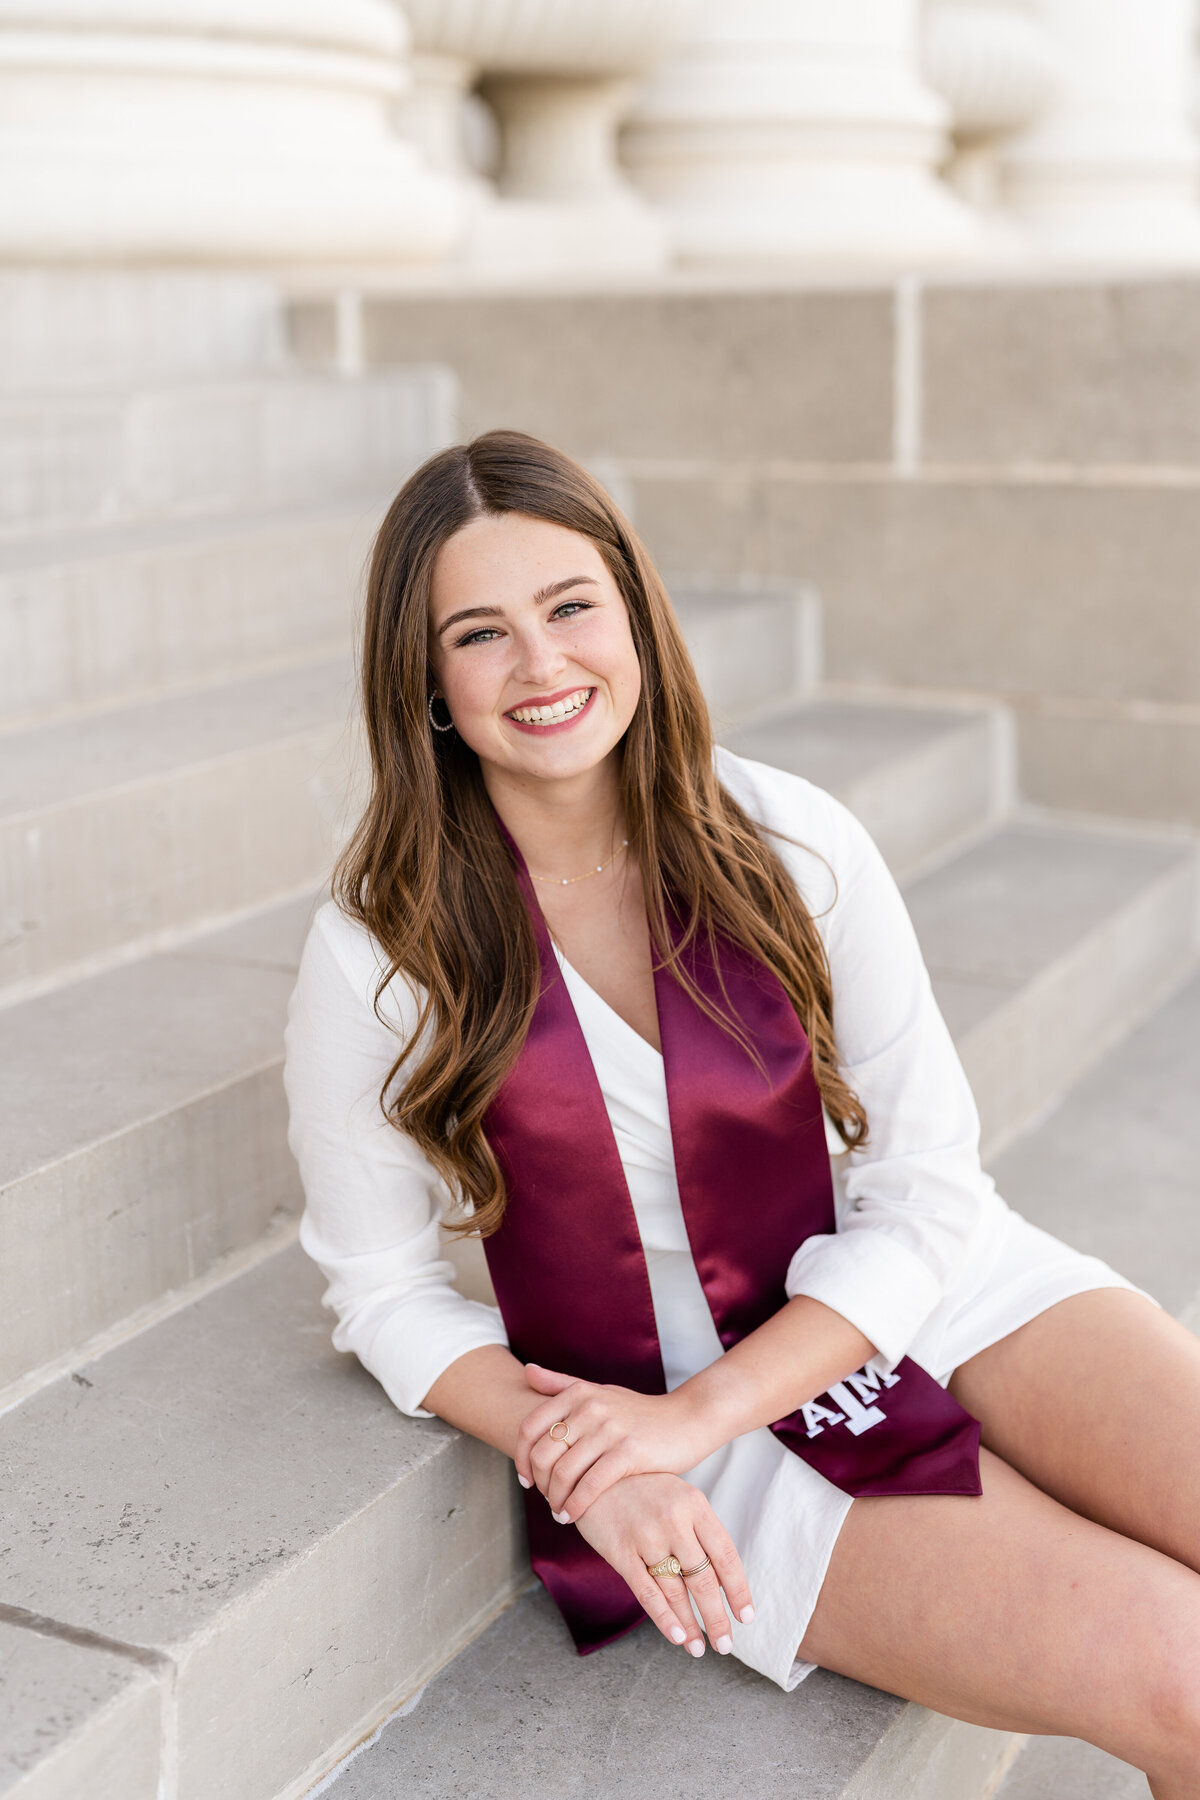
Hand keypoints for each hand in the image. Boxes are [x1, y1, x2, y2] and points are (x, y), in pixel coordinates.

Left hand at [515, 1364, 713, 1521]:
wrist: (688, 1418)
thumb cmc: (639, 1411)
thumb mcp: (600, 1392)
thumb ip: (561, 1384)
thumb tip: (526, 1370)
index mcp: (578, 1393)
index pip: (530, 1427)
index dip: (521, 1458)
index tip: (526, 1479)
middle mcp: (590, 1407)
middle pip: (543, 1453)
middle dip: (539, 1484)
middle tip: (546, 1499)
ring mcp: (610, 1428)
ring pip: (564, 1472)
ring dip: (555, 1500)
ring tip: (559, 1513)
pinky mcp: (629, 1452)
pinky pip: (590, 1485)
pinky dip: (576, 1506)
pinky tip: (573, 1516)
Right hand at [573, 1473, 754, 1656]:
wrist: (593, 1472)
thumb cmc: (643, 1487)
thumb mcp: (678, 1496)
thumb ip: (699, 1531)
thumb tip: (721, 1580)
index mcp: (695, 1504)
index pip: (725, 1555)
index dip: (738, 1590)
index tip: (746, 1617)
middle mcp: (674, 1520)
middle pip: (703, 1579)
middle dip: (716, 1617)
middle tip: (725, 1644)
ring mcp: (646, 1535)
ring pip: (676, 1591)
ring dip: (690, 1625)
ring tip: (699, 1648)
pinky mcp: (620, 1550)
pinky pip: (646, 1591)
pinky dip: (663, 1618)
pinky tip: (677, 1637)